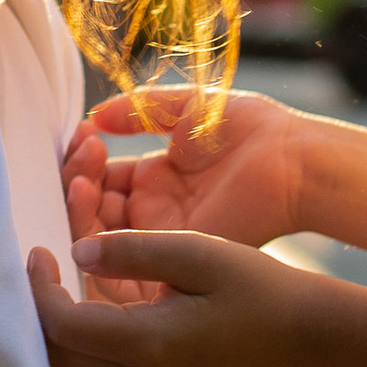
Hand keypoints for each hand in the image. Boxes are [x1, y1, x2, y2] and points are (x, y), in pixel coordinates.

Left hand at [30, 231, 308, 366]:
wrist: (301, 338)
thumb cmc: (252, 286)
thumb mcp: (196, 250)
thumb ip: (132, 249)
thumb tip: (76, 252)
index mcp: (147, 342)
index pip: (61, 325)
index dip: (39, 289)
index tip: (40, 256)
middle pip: (59, 362)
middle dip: (40, 319)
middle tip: (47, 282)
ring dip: (55, 359)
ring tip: (63, 319)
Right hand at [64, 88, 311, 262]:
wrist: (289, 158)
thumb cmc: (247, 128)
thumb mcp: (184, 109)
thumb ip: (138, 110)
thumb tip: (94, 116)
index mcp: (154, 180)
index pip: (100, 179)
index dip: (84, 163)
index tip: (83, 137)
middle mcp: (151, 212)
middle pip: (92, 209)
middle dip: (77, 182)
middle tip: (84, 157)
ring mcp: (159, 236)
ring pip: (97, 234)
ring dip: (79, 206)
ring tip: (84, 180)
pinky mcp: (170, 255)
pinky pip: (119, 258)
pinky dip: (93, 237)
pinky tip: (88, 202)